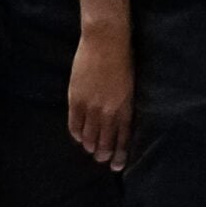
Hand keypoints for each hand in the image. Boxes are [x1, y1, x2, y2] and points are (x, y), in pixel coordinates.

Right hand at [67, 24, 134, 170]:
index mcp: (126, 106)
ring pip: (89, 133)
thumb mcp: (130, 85)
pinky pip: (74, 122)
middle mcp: (109, 109)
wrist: (105, 42)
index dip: (120, 151)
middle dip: (105, 153)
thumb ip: (124, 104)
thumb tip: (119, 120)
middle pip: (106, 138)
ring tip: (92, 152)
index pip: (123, 135)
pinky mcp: (76, 98)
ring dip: (91, 145)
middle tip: (103, 161)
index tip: (119, 164)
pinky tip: (79, 138)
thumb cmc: (124, 60)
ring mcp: (91, 105)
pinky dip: (77, 133)